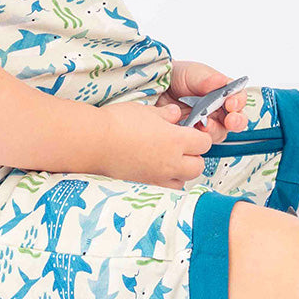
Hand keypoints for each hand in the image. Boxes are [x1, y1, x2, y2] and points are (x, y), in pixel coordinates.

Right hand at [97, 98, 215, 189]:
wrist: (94, 141)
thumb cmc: (117, 123)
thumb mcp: (145, 110)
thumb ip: (164, 114)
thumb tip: (174, 114)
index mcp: (175, 140)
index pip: (204, 142)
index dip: (199, 136)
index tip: (191, 132)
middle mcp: (171, 163)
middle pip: (198, 166)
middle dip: (194, 157)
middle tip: (182, 146)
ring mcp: (158, 177)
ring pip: (183, 181)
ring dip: (181, 172)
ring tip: (168, 160)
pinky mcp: (144, 186)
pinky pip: (164, 188)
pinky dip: (165, 181)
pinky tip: (154, 170)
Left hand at [153, 59, 249, 144]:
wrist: (155, 87)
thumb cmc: (176, 76)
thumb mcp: (192, 73)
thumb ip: (207, 78)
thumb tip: (221, 81)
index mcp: (222, 92)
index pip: (238, 98)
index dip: (238, 102)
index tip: (231, 103)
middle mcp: (218, 109)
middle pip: (236, 120)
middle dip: (236, 121)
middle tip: (230, 121)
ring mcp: (206, 122)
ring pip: (220, 132)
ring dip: (215, 130)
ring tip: (205, 124)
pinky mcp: (194, 134)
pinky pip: (201, 140)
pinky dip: (198, 137)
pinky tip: (191, 129)